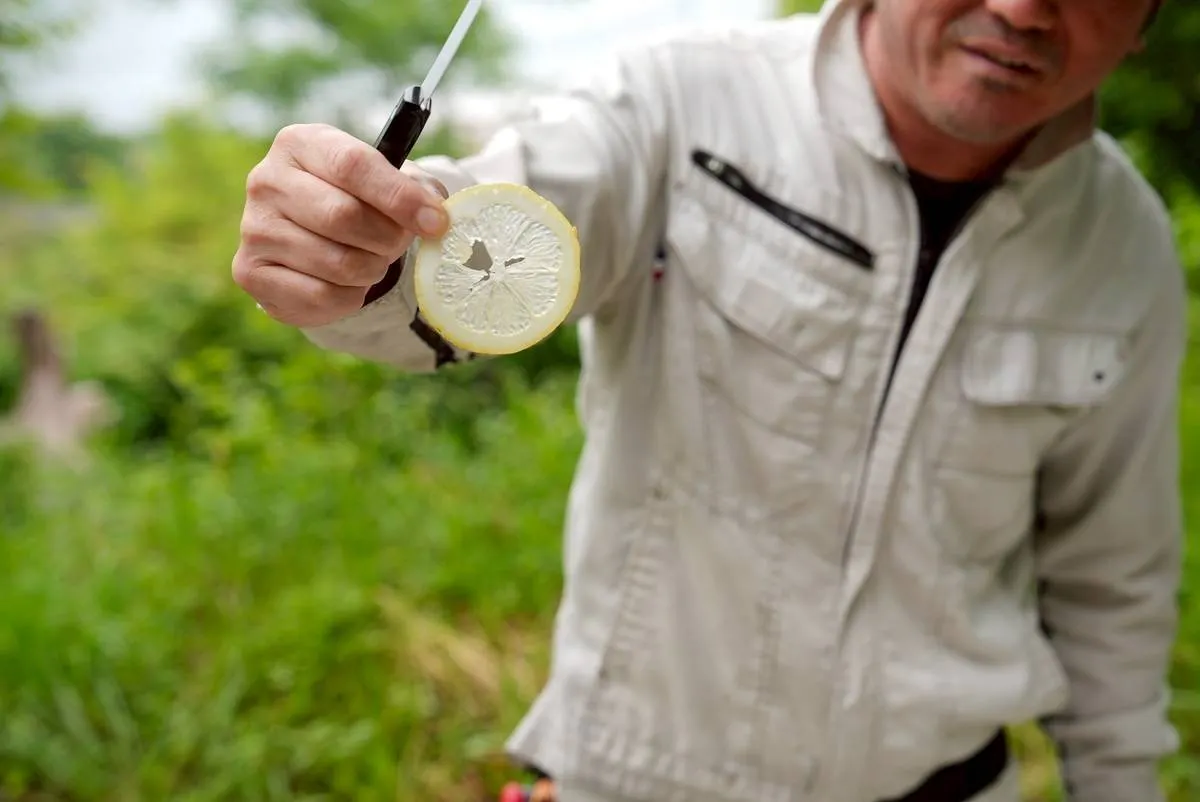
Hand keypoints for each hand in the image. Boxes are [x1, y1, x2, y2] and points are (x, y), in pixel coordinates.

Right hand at [232, 123, 449, 327]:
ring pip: (337, 263)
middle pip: (343, 216)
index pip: (353, 166)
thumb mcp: (387, 179)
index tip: (435, 222)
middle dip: (387, 238)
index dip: (400, 198)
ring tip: (371, 259)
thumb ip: (417, 190)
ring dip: (371, 269)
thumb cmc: (356, 198)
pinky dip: (349, 296)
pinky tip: (346, 282)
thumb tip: (436, 216)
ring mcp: (254, 228)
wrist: (312, 236)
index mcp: (300, 143)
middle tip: (397, 244)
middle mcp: (267, 180)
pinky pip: (321, 295)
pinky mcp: (252, 272)